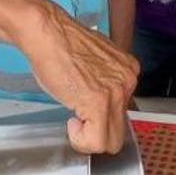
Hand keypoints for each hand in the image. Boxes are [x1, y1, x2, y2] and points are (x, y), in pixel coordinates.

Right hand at [21, 6, 137, 153]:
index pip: (123, 112)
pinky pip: (96, 141)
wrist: (48, 33)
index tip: (85, 113)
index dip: (101, 118)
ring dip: (88, 137)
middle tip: (78, 123)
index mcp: (128, 71)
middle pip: (120, 130)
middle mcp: (127, 81)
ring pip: (110, 141)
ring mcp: (116, 93)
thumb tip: (97, 102)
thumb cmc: (60, 44)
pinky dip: (81, 140)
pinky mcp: (99, 103)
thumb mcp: (92, 63)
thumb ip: (102, 82)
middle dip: (97, 132)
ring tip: (73, 120)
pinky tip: (71, 123)